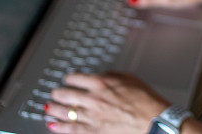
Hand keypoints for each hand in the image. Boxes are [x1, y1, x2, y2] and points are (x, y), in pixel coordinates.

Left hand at [46, 72, 168, 132]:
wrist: (153, 119)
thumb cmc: (145, 100)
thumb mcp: (130, 78)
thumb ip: (112, 75)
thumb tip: (103, 74)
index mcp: (101, 83)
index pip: (76, 78)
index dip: (69, 78)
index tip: (68, 79)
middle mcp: (93, 98)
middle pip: (66, 94)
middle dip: (58, 93)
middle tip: (54, 93)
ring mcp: (92, 115)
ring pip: (65, 112)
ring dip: (54, 109)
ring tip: (48, 108)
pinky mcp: (93, 131)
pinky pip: (70, 129)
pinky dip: (59, 127)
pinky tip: (52, 125)